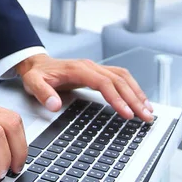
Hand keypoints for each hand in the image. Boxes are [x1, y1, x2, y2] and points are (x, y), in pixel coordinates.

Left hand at [15, 54, 153, 122]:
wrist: (36, 64)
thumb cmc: (36, 75)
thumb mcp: (33, 83)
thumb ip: (43, 93)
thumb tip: (55, 105)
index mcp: (77, 69)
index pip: (103, 83)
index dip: (116, 98)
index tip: (127, 114)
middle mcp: (89, 66)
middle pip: (118, 80)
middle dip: (134, 99)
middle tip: (146, 117)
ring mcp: (95, 68)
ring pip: (122, 77)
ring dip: (137, 92)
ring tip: (148, 111)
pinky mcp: (97, 72)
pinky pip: (120, 77)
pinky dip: (132, 87)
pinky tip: (139, 100)